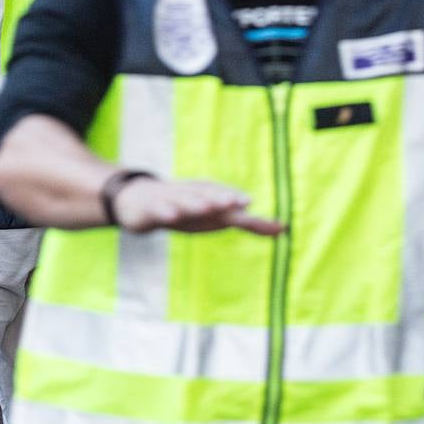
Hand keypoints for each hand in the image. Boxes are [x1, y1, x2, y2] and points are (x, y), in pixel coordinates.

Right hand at [111, 179, 282, 235]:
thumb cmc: (187, 209)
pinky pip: (160, 210)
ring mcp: (171, 200)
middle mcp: (193, 195)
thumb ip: (250, 223)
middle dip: (221, 198)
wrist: (140, 201)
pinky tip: (171, 217)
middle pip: (208, 195)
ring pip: (185, 201)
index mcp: (210, 196)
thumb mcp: (218, 217)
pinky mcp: (152, 209)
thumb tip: (284, 228)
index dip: (235, 199)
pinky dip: (166, 212)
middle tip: (237, 201)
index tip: (248, 203)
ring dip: (196, 203)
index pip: (226, 197)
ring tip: (207, 207)